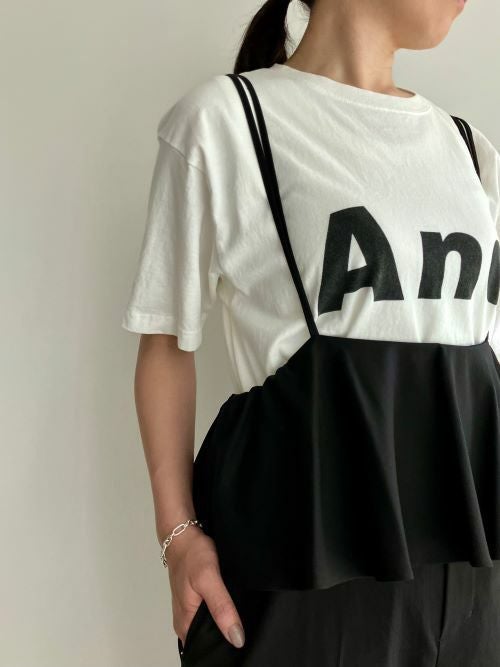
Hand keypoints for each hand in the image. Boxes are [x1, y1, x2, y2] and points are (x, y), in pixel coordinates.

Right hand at [166, 526, 245, 648]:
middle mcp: (184, 621)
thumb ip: (222, 608)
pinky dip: (220, 612)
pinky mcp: (194, 600)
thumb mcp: (209, 579)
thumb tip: (236, 638)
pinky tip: (231, 605)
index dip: (223, 649)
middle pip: (208, 640)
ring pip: (209, 627)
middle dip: (225, 636)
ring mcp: (188, 611)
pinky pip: (208, 615)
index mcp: (184, 624)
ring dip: (223, 623)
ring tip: (239, 615)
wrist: (182, 534)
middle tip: (244, 626)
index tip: (240, 641)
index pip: (205, 649)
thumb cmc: (192, 554)